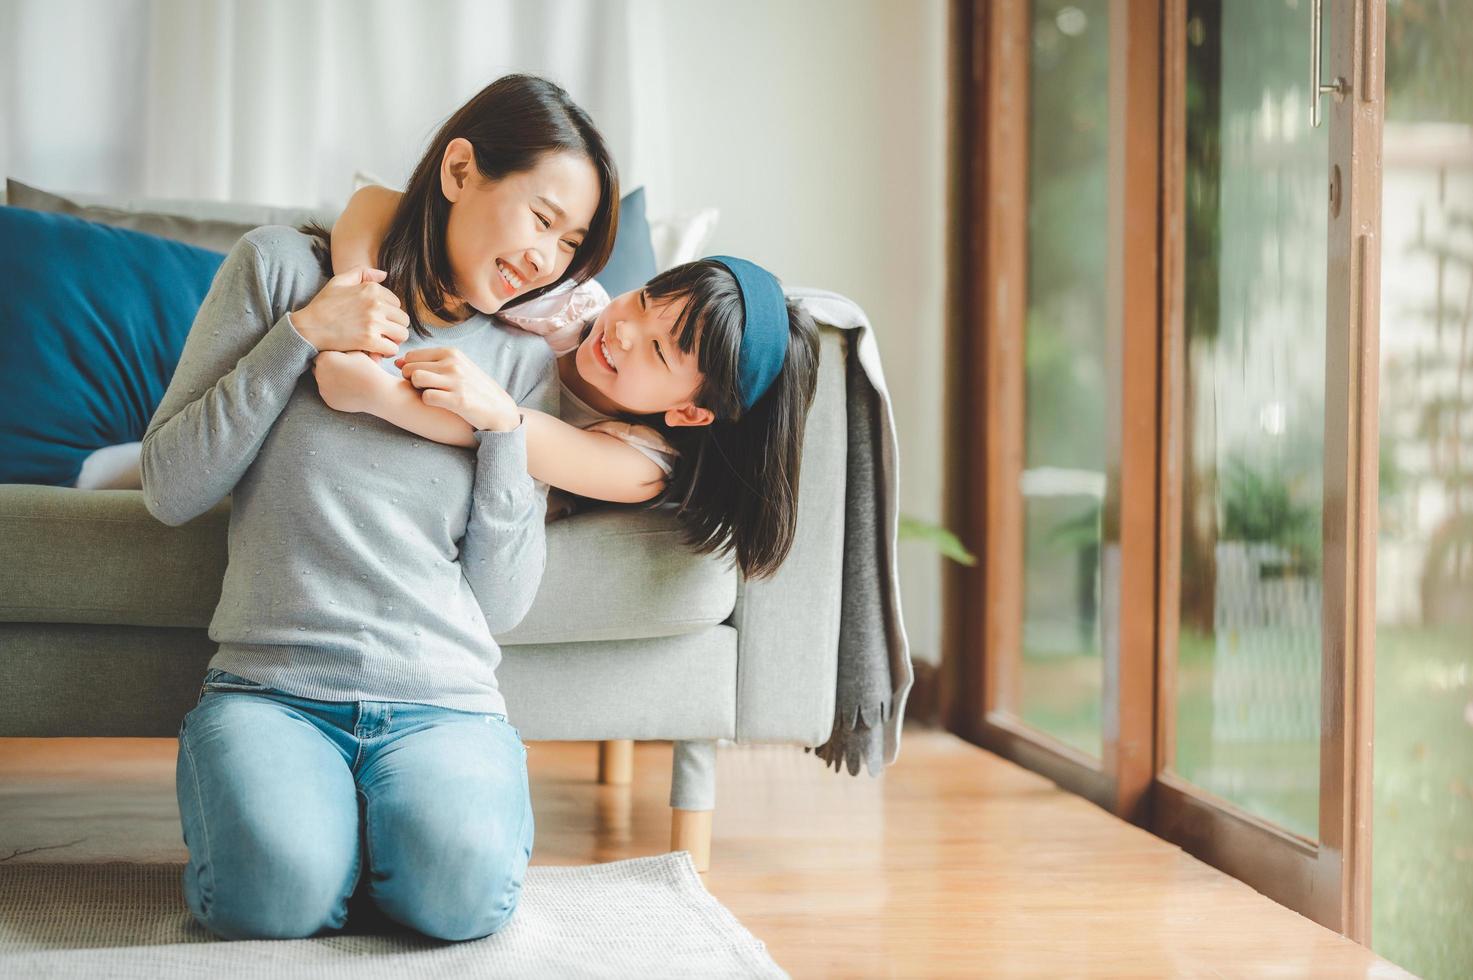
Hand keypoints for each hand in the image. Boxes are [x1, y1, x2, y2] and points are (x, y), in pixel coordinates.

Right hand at [292, 266, 409, 358]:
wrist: (308, 327)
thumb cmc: (323, 305)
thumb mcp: (339, 281)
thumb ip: (362, 273)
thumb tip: (384, 275)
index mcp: (371, 289)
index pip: (397, 303)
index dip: (389, 313)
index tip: (379, 319)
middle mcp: (375, 304)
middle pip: (403, 319)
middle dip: (395, 327)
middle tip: (383, 332)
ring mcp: (373, 322)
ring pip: (402, 335)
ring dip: (394, 340)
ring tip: (382, 341)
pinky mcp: (369, 340)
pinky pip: (392, 348)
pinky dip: (386, 351)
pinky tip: (377, 350)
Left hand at [313, 350, 388, 413]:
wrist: (378, 393)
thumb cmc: (368, 369)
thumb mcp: (356, 352)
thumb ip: (341, 347)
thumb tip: (331, 344)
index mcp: (325, 359)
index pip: (320, 353)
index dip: (331, 354)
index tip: (341, 356)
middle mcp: (319, 374)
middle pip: (318, 367)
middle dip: (327, 366)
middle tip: (343, 367)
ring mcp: (323, 389)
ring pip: (322, 380)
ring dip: (330, 378)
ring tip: (347, 378)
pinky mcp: (329, 401)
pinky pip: (328, 393)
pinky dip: (335, 390)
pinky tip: (348, 388)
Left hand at [395, 348, 520, 432]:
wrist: (498, 409)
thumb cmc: (472, 389)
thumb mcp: (456, 368)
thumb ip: (429, 363)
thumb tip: (398, 362)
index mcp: (452, 353)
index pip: (412, 356)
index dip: (409, 369)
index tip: (419, 380)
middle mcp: (453, 363)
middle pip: (410, 367)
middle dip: (410, 380)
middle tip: (422, 391)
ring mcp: (456, 381)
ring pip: (416, 378)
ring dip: (417, 389)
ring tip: (428, 395)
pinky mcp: (459, 400)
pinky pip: (427, 397)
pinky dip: (428, 402)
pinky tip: (438, 405)